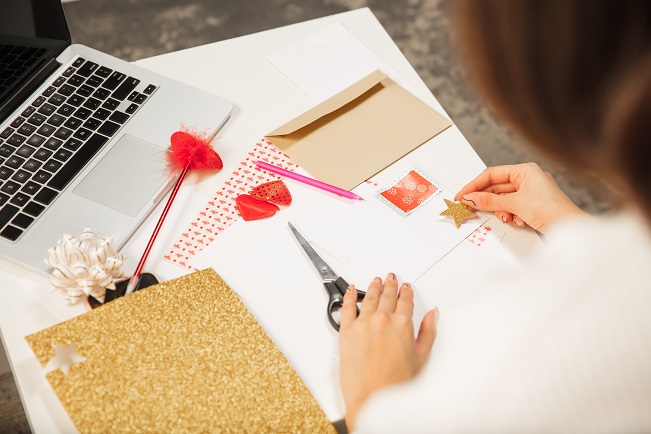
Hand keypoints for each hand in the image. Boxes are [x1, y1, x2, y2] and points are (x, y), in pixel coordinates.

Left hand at [339, 273, 437, 430]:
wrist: (373, 397)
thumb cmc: (396, 383)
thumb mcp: (421, 357)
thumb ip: (428, 332)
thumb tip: (432, 315)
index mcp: (402, 324)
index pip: (406, 301)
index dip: (406, 292)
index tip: (406, 288)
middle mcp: (382, 319)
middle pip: (387, 295)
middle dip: (390, 285)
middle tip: (391, 279)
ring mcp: (363, 323)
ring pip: (369, 297)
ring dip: (373, 287)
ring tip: (375, 281)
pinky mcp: (346, 330)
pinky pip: (347, 307)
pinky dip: (349, 295)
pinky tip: (351, 290)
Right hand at [454, 163, 588, 232]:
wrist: (571, 228)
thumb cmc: (553, 210)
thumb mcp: (515, 204)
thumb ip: (490, 201)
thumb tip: (471, 198)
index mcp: (525, 171)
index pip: (492, 174)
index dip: (474, 185)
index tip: (463, 195)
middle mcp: (528, 179)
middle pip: (497, 188)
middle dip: (488, 201)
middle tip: (471, 207)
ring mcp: (530, 193)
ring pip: (504, 200)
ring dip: (502, 211)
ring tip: (507, 217)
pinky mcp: (532, 206)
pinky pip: (512, 208)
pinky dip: (511, 215)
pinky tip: (517, 220)